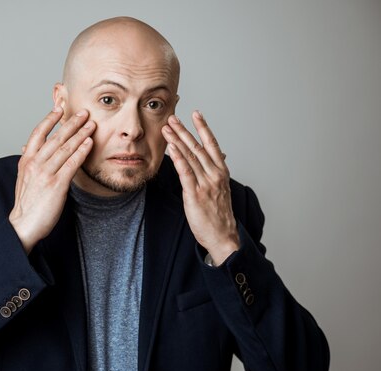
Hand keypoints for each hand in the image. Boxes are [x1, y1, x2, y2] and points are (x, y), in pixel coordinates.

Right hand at [9, 107, 94, 253]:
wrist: (23, 225)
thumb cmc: (26, 204)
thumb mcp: (23, 178)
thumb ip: (30, 163)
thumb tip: (30, 149)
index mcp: (26, 160)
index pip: (38, 133)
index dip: (49, 119)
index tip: (59, 108)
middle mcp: (35, 164)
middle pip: (55, 137)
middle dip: (71, 123)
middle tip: (83, 112)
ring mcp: (45, 174)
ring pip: (65, 148)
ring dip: (80, 134)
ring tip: (91, 124)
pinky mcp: (56, 185)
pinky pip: (71, 164)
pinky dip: (81, 151)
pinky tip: (89, 143)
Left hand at [161, 111, 239, 265]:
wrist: (223, 236)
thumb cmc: (220, 214)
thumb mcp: (221, 189)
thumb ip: (216, 172)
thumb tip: (219, 157)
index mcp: (221, 172)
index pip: (212, 144)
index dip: (203, 128)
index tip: (196, 113)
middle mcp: (215, 175)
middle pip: (198, 147)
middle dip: (184, 131)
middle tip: (173, 117)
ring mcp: (205, 184)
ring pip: (190, 157)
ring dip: (177, 141)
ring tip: (167, 129)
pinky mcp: (195, 194)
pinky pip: (185, 173)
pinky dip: (178, 160)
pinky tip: (171, 150)